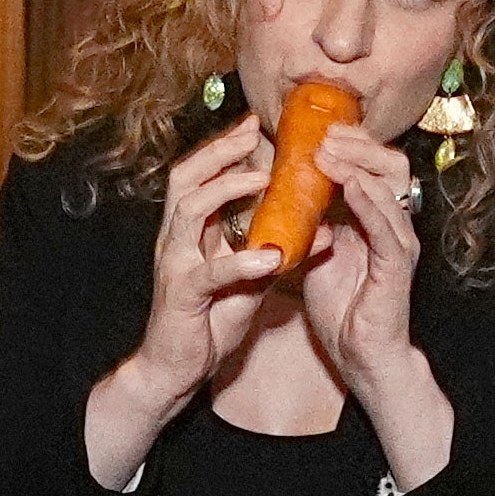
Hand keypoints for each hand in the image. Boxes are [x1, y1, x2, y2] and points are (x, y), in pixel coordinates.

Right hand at [86, 118, 291, 487]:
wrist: (173, 369)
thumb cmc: (207, 323)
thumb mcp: (248, 281)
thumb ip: (276, 252)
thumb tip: (321, 229)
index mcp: (189, 233)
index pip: (200, 176)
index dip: (224, 148)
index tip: (254, 126)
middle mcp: (176, 241)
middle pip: (186, 178)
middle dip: (219, 150)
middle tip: (253, 132)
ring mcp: (175, 265)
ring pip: (189, 210)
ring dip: (226, 189)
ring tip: (262, 179)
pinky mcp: (182, 295)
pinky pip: (209, 272)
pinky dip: (240, 261)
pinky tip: (268, 255)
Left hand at [291, 132, 458, 491]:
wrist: (359, 356)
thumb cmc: (342, 309)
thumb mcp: (317, 254)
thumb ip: (308, 223)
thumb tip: (280, 192)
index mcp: (375, 218)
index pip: (370, 166)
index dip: (348, 144)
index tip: (315, 129)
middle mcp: (393, 224)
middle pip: (388, 165)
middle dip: (356, 144)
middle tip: (325, 132)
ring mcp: (398, 243)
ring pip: (389, 188)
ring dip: (357, 165)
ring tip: (328, 151)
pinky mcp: (397, 267)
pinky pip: (387, 226)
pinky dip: (367, 202)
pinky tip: (347, 186)